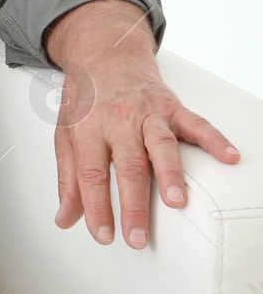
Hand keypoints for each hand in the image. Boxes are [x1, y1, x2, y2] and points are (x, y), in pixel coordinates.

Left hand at [48, 0, 241, 248]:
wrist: (103, 57)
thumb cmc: (86, 101)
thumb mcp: (66, 136)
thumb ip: (67, 180)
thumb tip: (65, 219)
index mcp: (88, 130)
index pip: (91, 175)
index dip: (96, 208)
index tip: (103, 235)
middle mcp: (118, 122)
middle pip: (127, 166)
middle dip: (133, 205)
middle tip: (137, 236)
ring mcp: (147, 114)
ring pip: (160, 145)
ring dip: (170, 174)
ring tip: (177, 202)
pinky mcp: (172, 107)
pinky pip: (196, 124)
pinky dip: (214, 139)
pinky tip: (228, 157)